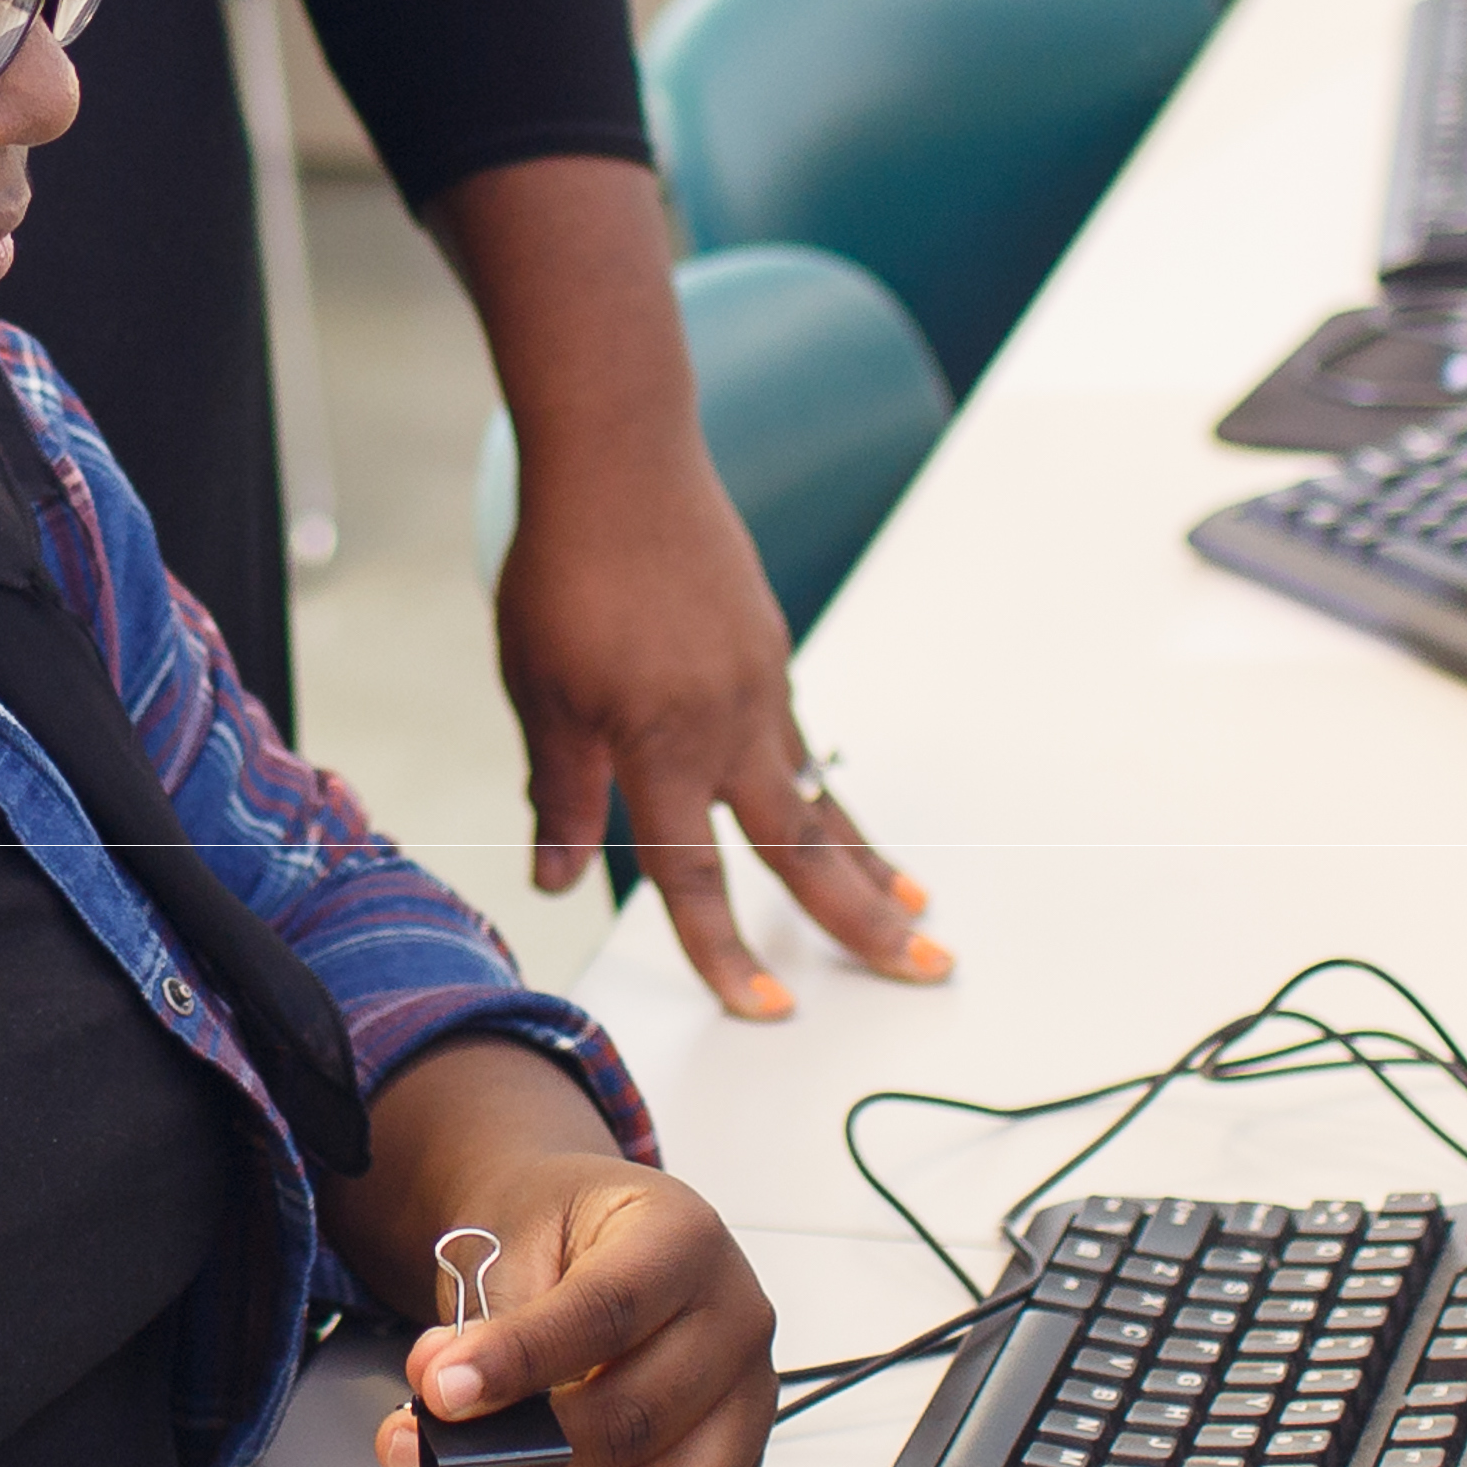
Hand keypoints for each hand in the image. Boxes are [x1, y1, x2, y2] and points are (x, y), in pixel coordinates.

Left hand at [374, 1139, 778, 1466]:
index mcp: (683, 1241)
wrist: (600, 1237)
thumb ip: (480, 1320)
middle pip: (639, 1421)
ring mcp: (745, 1407)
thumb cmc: (565, 1235)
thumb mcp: (514, 1240)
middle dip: (522, 1457)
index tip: (444, 1392)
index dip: (521, 1361)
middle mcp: (734, 1325)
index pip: (607, 1312)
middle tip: (435, 1457)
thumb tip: (441, 1394)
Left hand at [493, 429, 941, 1017]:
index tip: (766, 1008)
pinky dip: (824, 781)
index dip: (725, 951)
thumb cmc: (567, 569)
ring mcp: (760, 684)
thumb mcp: (540, 691)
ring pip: (818, 791)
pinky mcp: (768, 646)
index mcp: (662, 748)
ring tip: (913, 907)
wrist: (620, 459)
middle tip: (926, 969)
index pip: (695, 878)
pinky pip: (801, 735)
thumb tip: (554, 875)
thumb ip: (556, 791)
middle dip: (863, 920)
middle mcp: (728, 725)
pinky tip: (831, 807)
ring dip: (866, 857)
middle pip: (802, 847)